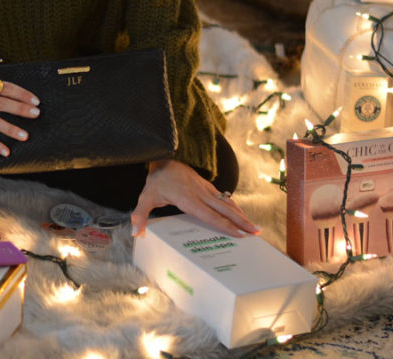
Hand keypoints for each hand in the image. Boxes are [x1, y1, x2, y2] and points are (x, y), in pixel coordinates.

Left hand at [130, 158, 259, 237]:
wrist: (165, 158)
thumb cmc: (156, 180)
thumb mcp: (145, 197)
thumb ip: (140, 216)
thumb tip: (136, 233)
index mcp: (188, 199)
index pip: (209, 215)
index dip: (224, 225)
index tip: (238, 234)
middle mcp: (200, 194)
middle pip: (224, 210)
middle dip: (241, 221)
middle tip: (255, 232)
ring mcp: (206, 189)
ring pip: (227, 203)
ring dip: (241, 215)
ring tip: (254, 226)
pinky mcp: (208, 186)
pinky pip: (223, 198)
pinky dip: (234, 207)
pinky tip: (241, 214)